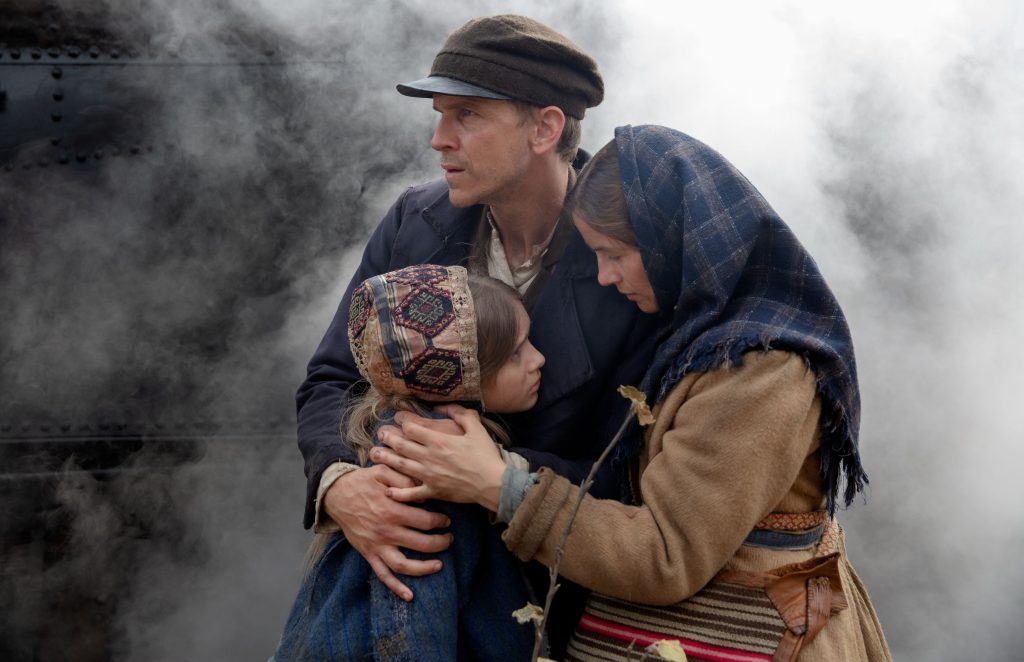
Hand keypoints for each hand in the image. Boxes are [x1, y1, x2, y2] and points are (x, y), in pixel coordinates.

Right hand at [323, 465, 452, 600]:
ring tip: (439, 565)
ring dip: (424, 568)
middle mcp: (385, 531)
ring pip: (403, 565)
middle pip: (420, 543)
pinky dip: (396, 587)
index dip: (440, 521)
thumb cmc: (363, 481)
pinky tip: (410, 596)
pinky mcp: (368, 553)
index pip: (425, 520)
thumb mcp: (383, 471)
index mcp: (391, 509)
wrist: (336, 494)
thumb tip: (422, 492)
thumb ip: (403, 479)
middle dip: (440, 543)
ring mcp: (376, 545)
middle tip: (449, 538)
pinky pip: (383, 575)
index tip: (446, 520)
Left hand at [373, 405, 505, 510]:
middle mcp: (429, 457)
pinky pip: (411, 493)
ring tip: (374, 454)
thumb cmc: (485, 454)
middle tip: (379, 434)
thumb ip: (459, 412)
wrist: (493, 483)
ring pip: (401, 466)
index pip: (412, 429)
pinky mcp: (433, 491)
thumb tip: (442, 407)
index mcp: (439, 440)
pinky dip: (398, 492)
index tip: (397, 420)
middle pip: (402, 446)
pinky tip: (388, 489)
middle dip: (388, 438)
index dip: (403, 423)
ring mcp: (429, 475)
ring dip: (386, 459)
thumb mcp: (476, 427)